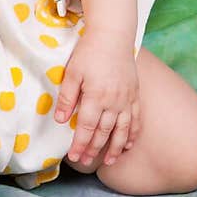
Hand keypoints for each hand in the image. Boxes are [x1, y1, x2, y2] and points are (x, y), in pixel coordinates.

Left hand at [54, 34, 139, 167]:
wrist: (113, 35)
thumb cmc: (89, 52)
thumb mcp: (72, 73)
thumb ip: (67, 98)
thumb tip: (60, 120)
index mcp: (96, 96)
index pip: (87, 127)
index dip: (80, 144)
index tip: (74, 156)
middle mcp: (114, 101)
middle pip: (104, 132)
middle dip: (95, 149)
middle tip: (86, 161)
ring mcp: (127, 99)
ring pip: (122, 130)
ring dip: (116, 147)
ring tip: (110, 161)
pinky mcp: (134, 94)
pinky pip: (136, 119)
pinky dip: (133, 133)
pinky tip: (129, 144)